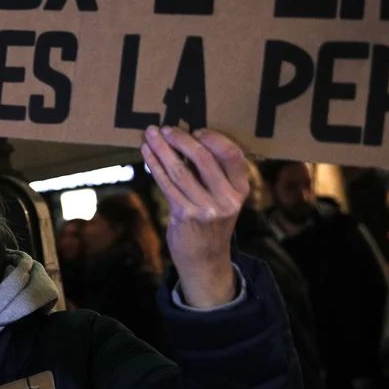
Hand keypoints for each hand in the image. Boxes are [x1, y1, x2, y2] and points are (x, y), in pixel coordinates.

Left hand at [140, 126, 248, 308]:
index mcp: (241, 190)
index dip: (215, 139)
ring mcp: (206, 209)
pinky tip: (147, 153)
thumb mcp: (223, 200)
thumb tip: (186, 139)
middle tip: (165, 128)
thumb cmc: (211, 223)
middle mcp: (227, 199)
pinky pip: (167, 183)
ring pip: (180, 170)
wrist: (206, 260)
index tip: (196, 129)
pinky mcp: (185, 215)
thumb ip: (212, 175)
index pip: (233, 155)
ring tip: (149, 135)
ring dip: (162, 149)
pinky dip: (155, 165)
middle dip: (181, 139)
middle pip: (204, 159)